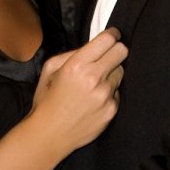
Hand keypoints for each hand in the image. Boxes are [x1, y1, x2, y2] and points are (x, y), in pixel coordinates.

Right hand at [32, 27, 127, 152]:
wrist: (49, 134)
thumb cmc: (47, 100)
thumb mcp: (49, 69)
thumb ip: (72, 53)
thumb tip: (92, 47)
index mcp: (77, 65)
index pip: (108, 40)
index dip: (112, 35)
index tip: (113, 36)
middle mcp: (94, 78)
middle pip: (121, 52)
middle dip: (116, 51)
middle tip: (107, 57)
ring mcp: (105, 95)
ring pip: (121, 72)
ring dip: (111, 74)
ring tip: (95, 84)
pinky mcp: (112, 110)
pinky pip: (117, 92)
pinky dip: (109, 93)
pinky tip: (94, 100)